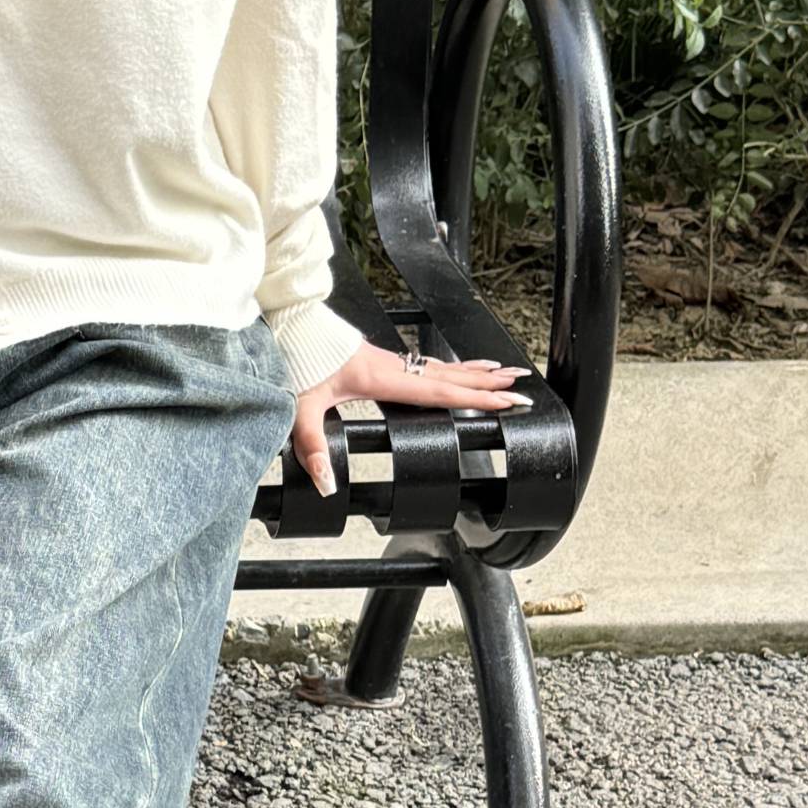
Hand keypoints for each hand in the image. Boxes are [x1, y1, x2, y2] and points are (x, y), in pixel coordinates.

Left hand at [292, 343, 531, 497]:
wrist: (285, 326)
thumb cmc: (293, 362)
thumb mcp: (299, 409)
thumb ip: (311, 446)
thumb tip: (326, 481)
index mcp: (381, 378)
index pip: (439, 391)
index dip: (475, 397)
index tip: (506, 400)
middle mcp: (392, 367)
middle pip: (450, 376)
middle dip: (488, 384)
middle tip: (522, 388)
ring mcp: (388, 360)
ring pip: (441, 367)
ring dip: (473, 372)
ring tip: (504, 374)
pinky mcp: (379, 358)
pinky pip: (425, 363)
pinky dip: (449, 367)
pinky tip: (455, 370)